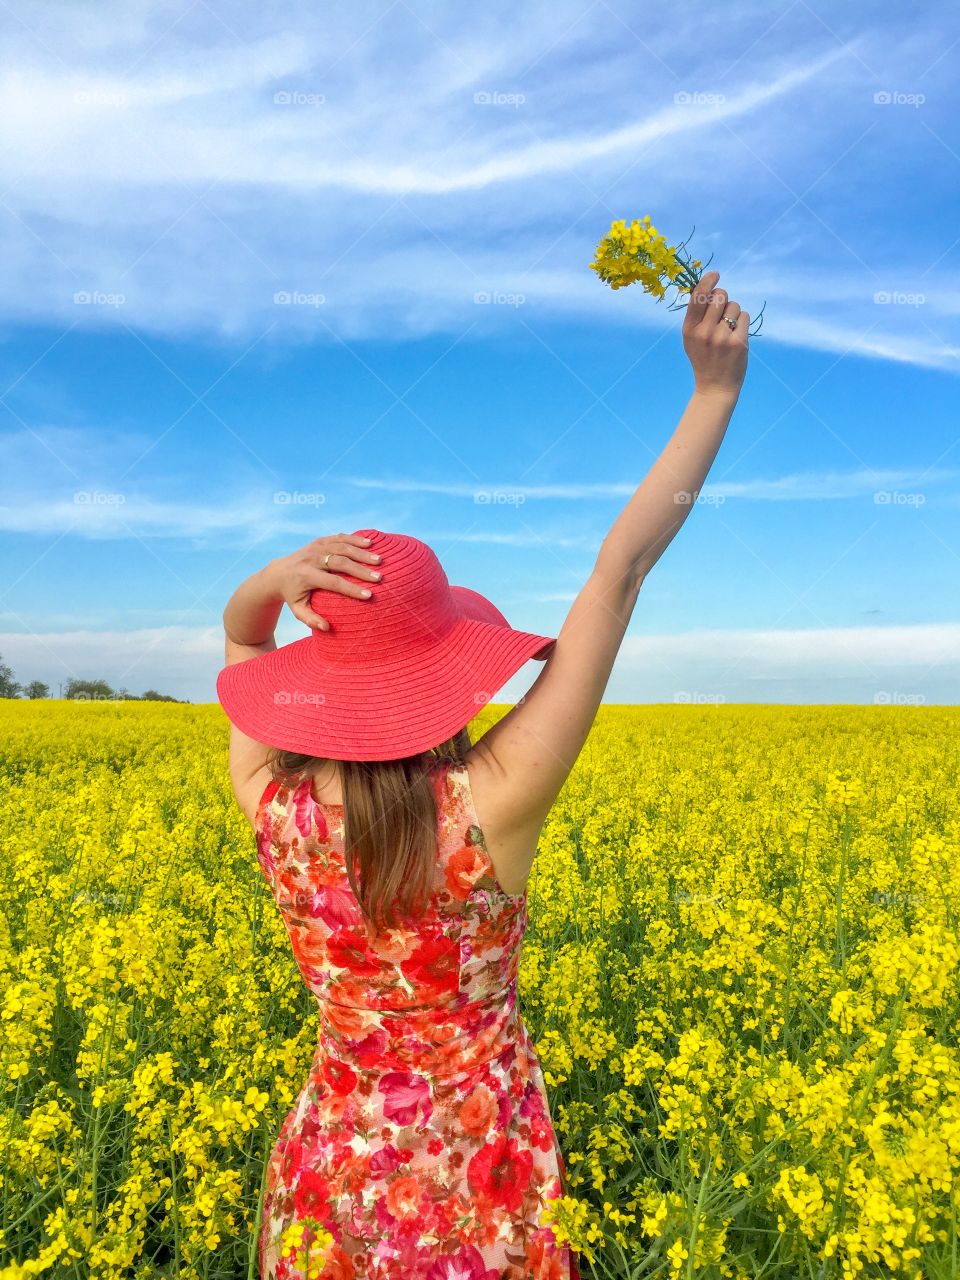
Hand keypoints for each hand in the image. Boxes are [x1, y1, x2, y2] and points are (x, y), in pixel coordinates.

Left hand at [268, 533, 382, 630]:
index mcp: (306, 576)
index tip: (369, 595)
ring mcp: (316, 548)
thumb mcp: (298, 609)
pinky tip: (370, 543)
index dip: (351, 589)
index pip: (333, 582)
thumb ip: (310, 619)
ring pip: (341, 547)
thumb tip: (327, 627)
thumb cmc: (292, 595)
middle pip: (340, 562)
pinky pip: (339, 538)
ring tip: (379, 560)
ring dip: (362, 553)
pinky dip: (355, 539)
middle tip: (379, 577)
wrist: (278, 572)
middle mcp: (311, 559)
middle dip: (361, 569)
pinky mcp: (320, 541)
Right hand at [682, 270, 748, 398]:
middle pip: (720, 296)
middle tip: (721, 313)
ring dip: (733, 313)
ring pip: (734, 305)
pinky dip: (742, 323)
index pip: (698, 296)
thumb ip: (697, 316)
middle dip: (723, 299)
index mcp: (689, 329)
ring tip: (727, 330)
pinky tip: (736, 337)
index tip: (715, 275)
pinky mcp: (738, 342)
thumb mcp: (691, 339)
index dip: (707, 281)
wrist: (715, 387)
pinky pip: (744, 316)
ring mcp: (722, 337)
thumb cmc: (703, 359)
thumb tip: (708, 288)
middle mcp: (704, 332)